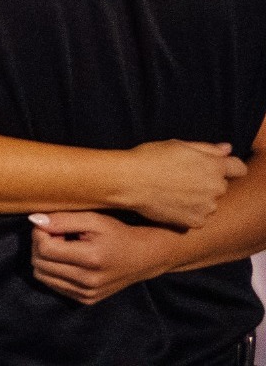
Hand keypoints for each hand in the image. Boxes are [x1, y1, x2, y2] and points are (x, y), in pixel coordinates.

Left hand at [29, 210, 182, 304]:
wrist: (143, 258)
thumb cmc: (118, 235)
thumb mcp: (94, 220)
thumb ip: (62, 219)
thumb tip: (34, 220)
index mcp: (91, 259)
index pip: (44, 249)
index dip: (40, 234)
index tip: (50, 225)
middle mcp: (88, 281)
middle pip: (39, 263)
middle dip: (40, 245)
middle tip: (57, 235)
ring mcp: (87, 294)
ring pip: (42, 276)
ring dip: (45, 259)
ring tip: (63, 247)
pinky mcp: (86, 300)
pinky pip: (53, 285)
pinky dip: (53, 270)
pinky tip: (68, 260)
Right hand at [115, 140, 245, 227]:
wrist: (128, 181)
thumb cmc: (149, 158)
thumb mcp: (178, 145)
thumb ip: (207, 148)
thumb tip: (226, 149)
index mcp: (214, 166)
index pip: (239, 168)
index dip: (227, 166)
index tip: (215, 167)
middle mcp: (216, 188)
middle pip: (221, 185)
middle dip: (208, 182)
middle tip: (182, 178)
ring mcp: (206, 207)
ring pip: (210, 202)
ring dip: (199, 198)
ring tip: (174, 192)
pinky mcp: (195, 222)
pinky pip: (199, 217)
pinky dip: (189, 212)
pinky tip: (172, 204)